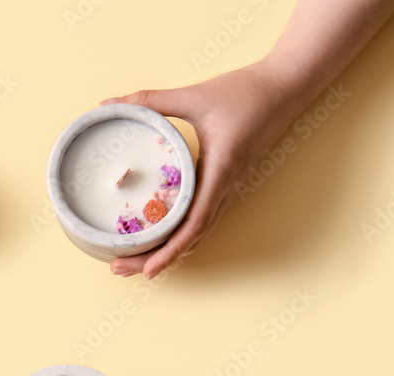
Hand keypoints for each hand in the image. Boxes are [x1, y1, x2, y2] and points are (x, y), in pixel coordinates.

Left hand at [103, 61, 304, 279]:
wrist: (287, 87)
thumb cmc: (246, 91)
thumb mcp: (194, 96)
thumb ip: (150, 100)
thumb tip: (106, 103)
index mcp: (220, 172)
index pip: (194, 225)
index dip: (169, 251)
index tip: (146, 271)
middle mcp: (226, 188)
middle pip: (191, 238)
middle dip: (156, 258)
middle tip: (119, 269)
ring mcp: (229, 188)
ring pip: (198, 232)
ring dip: (168, 250)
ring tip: (133, 260)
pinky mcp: (227, 183)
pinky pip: (203, 217)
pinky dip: (181, 235)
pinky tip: (160, 236)